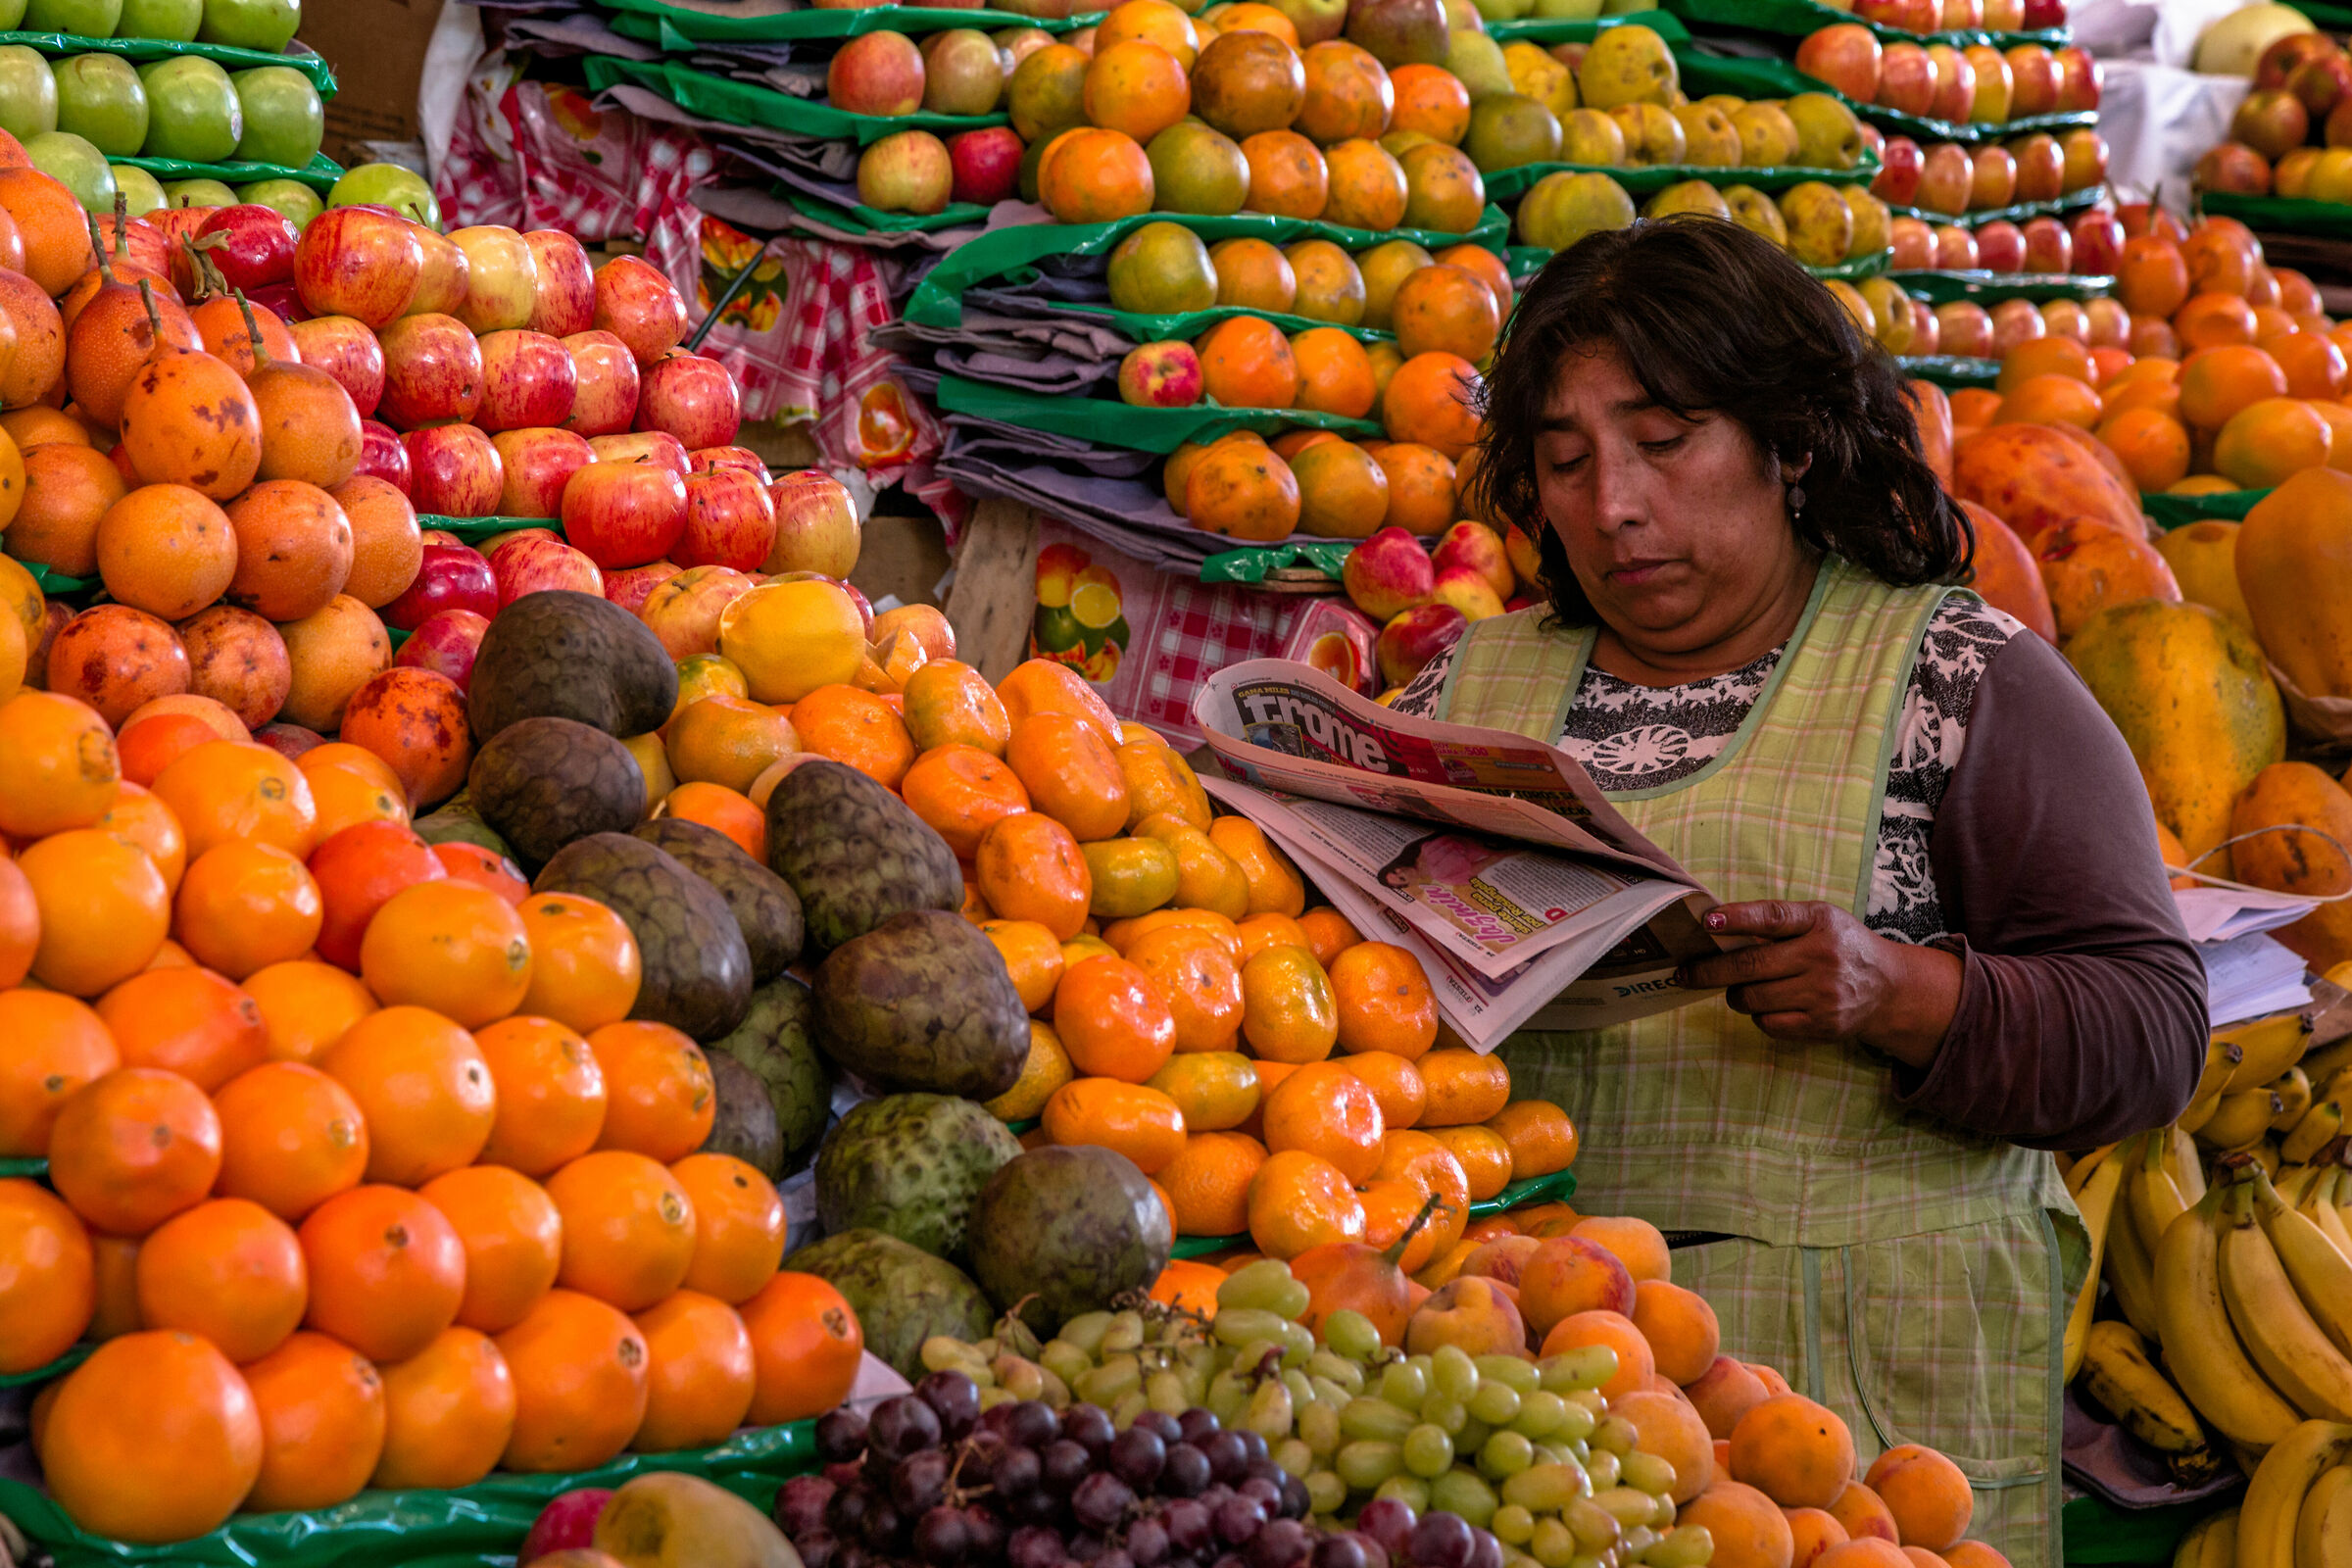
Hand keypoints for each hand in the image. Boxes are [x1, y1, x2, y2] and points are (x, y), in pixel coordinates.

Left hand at [1674, 900, 1961, 1067]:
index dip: (1737, 918)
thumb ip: (1777, 923)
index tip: (1707, 921)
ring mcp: (1824, 994)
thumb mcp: (1819, 920)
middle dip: (1709, 970)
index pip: (1772, 917)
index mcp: (1820, 921)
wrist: (1888, 987)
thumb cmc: (1840, 946)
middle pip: (1750, 966)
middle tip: (1686, 972)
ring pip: (1753, 998)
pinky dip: (1759, 1015)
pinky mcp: (1823, 1025)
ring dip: (1735, 994)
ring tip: (1738, 988)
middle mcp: (1823, 956)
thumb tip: (1716, 930)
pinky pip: (1769, 1023)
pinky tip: (1767, 1005)